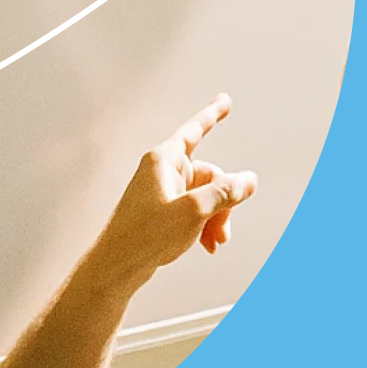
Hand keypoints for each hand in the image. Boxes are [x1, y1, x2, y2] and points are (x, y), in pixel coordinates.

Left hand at [92, 94, 257, 286]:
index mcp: (164, 161)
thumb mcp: (194, 211)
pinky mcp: (163, 211)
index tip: (225, 101)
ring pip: (205, 196)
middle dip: (223, 202)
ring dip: (216, 218)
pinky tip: (206, 244)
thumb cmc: (144, 236)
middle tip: (223, 229)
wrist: (118, 267)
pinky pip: (195, 211)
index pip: (194, 130)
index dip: (212, 114)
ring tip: (215, 241)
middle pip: (210, 176)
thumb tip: (248, 180)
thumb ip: (225, 193)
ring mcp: (163, 192)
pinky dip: (204, 226)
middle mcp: (163, 172)